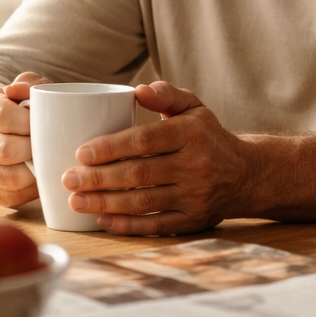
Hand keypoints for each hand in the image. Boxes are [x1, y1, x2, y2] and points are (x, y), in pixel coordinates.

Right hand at [0, 72, 51, 207]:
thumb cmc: (20, 109)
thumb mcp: (25, 89)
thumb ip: (30, 83)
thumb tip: (18, 90)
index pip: (2, 117)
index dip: (29, 121)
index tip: (47, 122)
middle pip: (5, 150)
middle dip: (34, 148)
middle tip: (54, 144)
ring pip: (8, 177)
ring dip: (35, 171)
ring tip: (51, 160)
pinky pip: (12, 196)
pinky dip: (33, 189)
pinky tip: (44, 176)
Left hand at [60, 81, 253, 234]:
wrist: (247, 174)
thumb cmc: (209, 137)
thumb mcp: (195, 108)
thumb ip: (167, 95)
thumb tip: (138, 90)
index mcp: (192, 133)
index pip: (145, 140)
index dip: (110, 148)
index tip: (81, 152)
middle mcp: (196, 165)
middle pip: (139, 173)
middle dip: (98, 178)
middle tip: (68, 179)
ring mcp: (195, 196)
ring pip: (143, 202)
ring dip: (105, 203)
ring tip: (76, 201)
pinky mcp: (193, 221)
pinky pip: (155, 225)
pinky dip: (127, 226)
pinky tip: (102, 220)